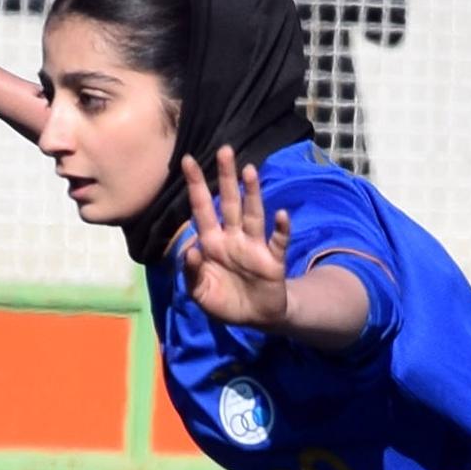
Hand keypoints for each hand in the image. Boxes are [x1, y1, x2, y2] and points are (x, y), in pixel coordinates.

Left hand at [182, 149, 293, 329]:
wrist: (254, 318)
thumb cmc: (223, 301)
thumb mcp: (199, 292)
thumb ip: (191, 273)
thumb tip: (191, 250)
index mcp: (211, 242)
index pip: (201, 208)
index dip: (195, 186)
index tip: (187, 160)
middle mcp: (233, 238)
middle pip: (229, 202)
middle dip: (226, 177)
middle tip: (224, 150)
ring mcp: (254, 247)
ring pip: (253, 214)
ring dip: (252, 194)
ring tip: (250, 171)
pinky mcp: (273, 261)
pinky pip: (278, 242)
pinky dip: (281, 230)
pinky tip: (283, 215)